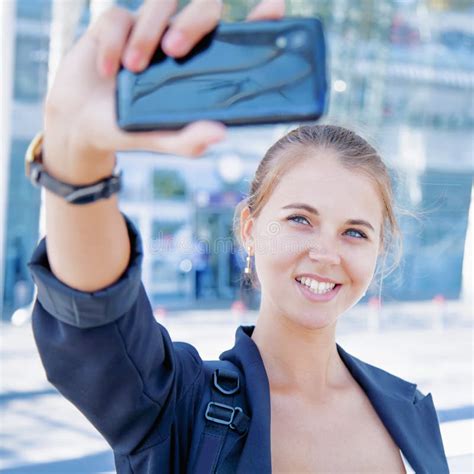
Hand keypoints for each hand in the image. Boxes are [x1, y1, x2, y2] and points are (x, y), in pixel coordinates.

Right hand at [43, 0, 284, 183]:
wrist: (81, 122)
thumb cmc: (129, 128)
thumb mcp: (159, 140)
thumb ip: (187, 139)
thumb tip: (220, 134)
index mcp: (201, 67)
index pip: (238, 36)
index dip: (260, 20)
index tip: (275, 9)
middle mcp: (181, 41)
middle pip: (205, 7)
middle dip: (194, 21)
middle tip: (174, 51)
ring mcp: (150, 28)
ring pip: (162, 2)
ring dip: (147, 32)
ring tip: (131, 69)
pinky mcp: (117, 22)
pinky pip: (120, 16)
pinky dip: (113, 41)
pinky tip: (106, 69)